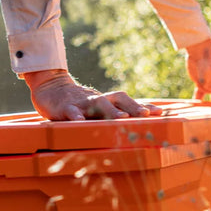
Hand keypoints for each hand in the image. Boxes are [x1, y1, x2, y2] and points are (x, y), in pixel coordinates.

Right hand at [21, 69, 161, 120]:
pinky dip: (76, 116)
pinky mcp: (64, 107)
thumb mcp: (98, 107)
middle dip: (132, 106)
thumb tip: (141, 121)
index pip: (128, 100)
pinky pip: (71, 111)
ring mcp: (81, 102)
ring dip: (110, 110)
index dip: (143, 105)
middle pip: (117, 99)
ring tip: (121, 118)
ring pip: (97, 104)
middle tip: (145, 115)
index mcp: (106, 100)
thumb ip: (115, 113)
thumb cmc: (80, 103)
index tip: (160, 112)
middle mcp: (97, 99)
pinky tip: (81, 122)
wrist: (50, 88)